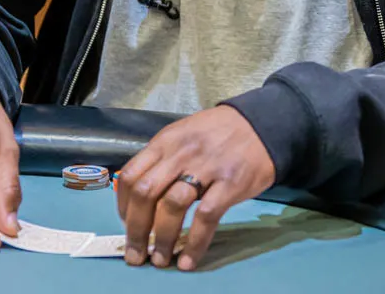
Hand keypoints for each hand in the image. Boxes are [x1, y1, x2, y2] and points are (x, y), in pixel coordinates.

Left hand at [117, 105, 274, 270]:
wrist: (261, 124)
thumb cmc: (219, 132)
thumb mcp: (183, 135)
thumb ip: (162, 159)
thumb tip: (140, 195)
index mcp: (165, 141)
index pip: (132, 174)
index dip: (123, 205)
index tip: (126, 224)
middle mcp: (181, 153)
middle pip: (145, 193)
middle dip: (136, 229)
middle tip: (136, 252)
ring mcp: (206, 168)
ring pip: (172, 206)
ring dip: (162, 239)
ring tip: (160, 259)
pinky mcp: (230, 184)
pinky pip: (206, 218)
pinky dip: (194, 243)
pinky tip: (188, 260)